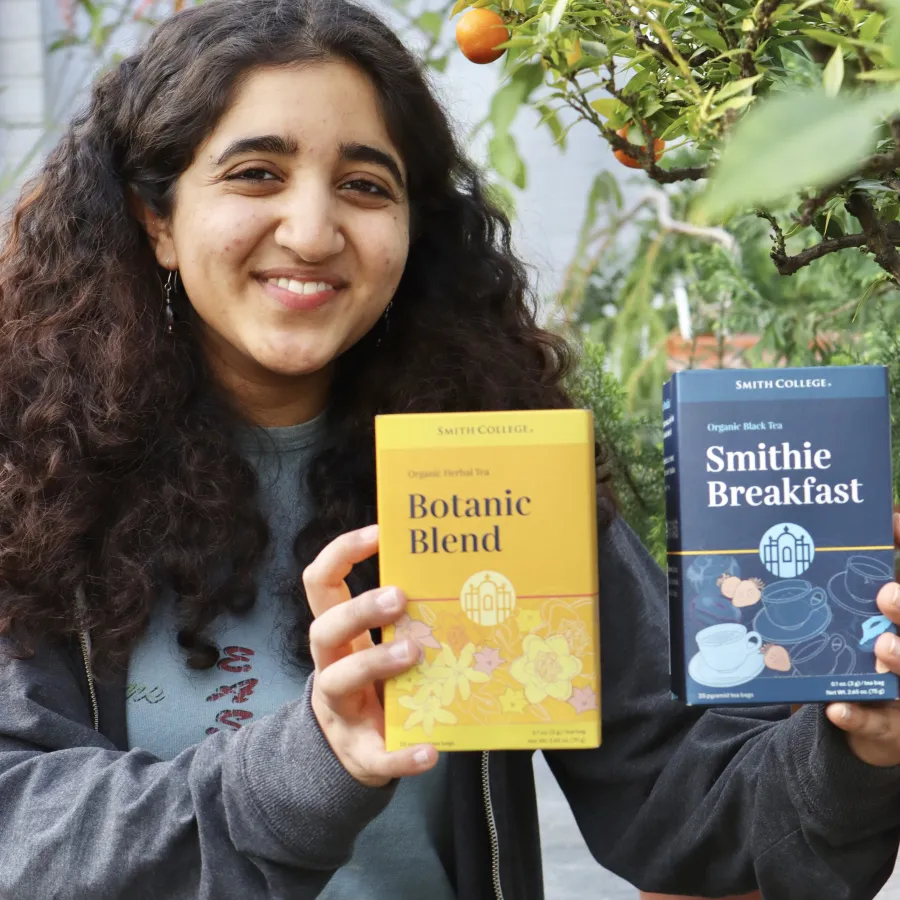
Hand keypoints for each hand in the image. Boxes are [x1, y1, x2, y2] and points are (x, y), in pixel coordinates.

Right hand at [303, 523, 437, 786]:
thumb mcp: (384, 644)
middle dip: (359, 609)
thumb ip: (410, 618)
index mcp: (339, 634)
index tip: (379, 533)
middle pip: (324, 628)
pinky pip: (378, 757)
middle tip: (399, 597)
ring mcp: (341, 710)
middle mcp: (332, 665)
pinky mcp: (361, 753)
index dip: (341, 553)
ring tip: (413, 652)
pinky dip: (404, 756)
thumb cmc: (380, 683)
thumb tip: (464, 576)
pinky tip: (430, 752)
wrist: (358, 752)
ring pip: (339, 681)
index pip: (321, 583)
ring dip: (375, 662)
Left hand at [826, 513, 899, 766]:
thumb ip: (833, 580)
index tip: (893, 525)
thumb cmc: (852, 650)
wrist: (858, 716)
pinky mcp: (890, 727)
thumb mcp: (844, 613)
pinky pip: (877, 723)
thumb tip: (817, 532)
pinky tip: (836, 707)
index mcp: (897, 618)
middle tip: (886, 596)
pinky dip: (857, 716)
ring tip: (882, 647)